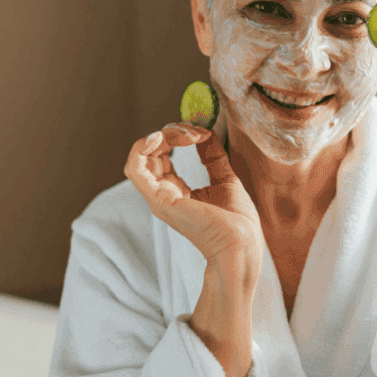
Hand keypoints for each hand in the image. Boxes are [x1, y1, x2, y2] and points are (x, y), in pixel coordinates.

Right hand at [125, 122, 264, 265]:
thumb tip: (205, 132)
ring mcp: (158, 198)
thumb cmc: (236, 221)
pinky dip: (141, 148)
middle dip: (172, 132)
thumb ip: (212, 156)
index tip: (201, 132)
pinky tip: (160, 137)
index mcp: (176, 191)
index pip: (162, 155)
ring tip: (187, 134)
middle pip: (152, 152)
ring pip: (141, 156)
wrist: (242, 244)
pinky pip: (135, 170)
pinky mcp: (159, 200)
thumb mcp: (224, 178)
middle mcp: (162, 194)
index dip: (177, 136)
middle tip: (196, 132)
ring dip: (162, 136)